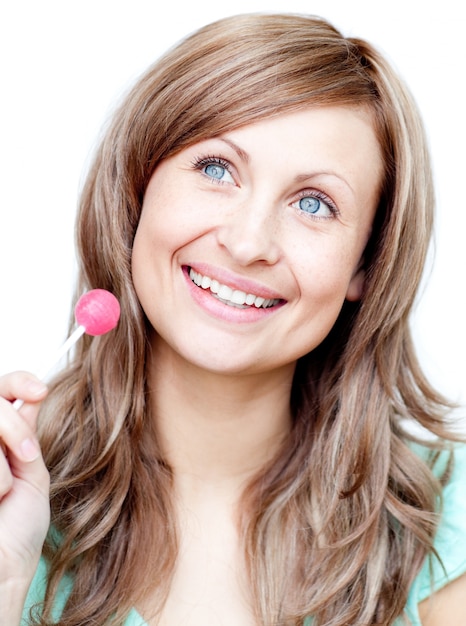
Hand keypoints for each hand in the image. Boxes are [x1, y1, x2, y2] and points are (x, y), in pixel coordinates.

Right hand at [0, 372, 49, 596]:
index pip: (0, 390)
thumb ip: (24, 434)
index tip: (40, 391)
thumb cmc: (18, 530)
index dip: (18, 381)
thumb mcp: (31, 473)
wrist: (3, 570)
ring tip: (2, 493)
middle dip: (11, 425)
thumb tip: (33, 394)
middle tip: (27, 454)